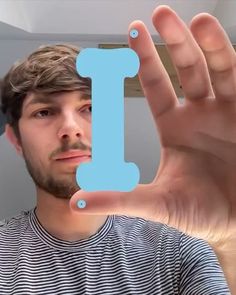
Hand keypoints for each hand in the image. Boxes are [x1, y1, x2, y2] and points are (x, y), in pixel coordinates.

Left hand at [70, 5, 235, 245]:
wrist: (234, 226)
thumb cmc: (198, 214)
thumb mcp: (156, 204)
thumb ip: (119, 199)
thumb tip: (76, 200)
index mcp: (175, 128)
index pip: (157, 85)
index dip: (146, 60)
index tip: (134, 32)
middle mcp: (200, 115)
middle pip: (186, 69)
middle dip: (176, 41)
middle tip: (160, 14)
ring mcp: (227, 114)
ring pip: (219, 70)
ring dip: (210, 45)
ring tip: (200, 21)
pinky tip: (226, 49)